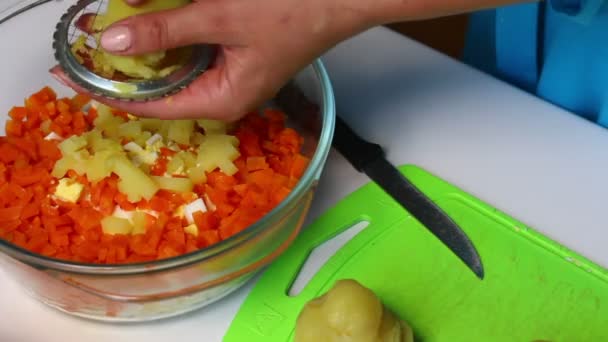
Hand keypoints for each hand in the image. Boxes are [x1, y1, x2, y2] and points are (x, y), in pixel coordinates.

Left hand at [50, 0, 374, 120]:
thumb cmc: (294, 11)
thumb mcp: (222, 18)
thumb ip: (167, 30)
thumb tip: (112, 42)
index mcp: (222, 100)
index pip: (151, 106)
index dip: (108, 90)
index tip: (70, 74)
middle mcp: (223, 94)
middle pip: (160, 87)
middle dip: (124, 64)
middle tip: (93, 38)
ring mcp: (230, 75)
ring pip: (174, 66)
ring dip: (147, 45)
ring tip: (117, 25)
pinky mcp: (235, 55)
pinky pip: (192, 50)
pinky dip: (171, 34)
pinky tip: (155, 15)